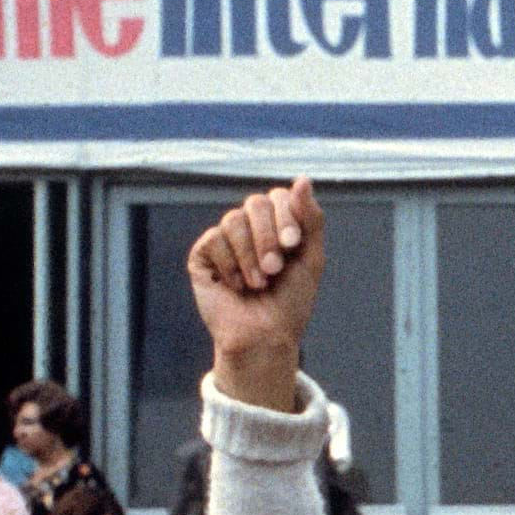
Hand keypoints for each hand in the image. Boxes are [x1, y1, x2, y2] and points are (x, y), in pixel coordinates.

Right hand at [187, 177, 324, 412]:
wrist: (265, 336)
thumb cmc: (291, 301)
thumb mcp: (311, 257)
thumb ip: (311, 218)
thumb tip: (302, 178)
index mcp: (276, 225)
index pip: (279, 197)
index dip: (287, 217)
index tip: (293, 245)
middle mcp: (250, 228)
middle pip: (255, 203)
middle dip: (269, 237)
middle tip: (275, 269)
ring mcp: (225, 240)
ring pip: (233, 220)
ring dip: (251, 255)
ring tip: (259, 283)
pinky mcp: (203, 256)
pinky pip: (213, 240)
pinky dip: (230, 265)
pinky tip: (236, 286)